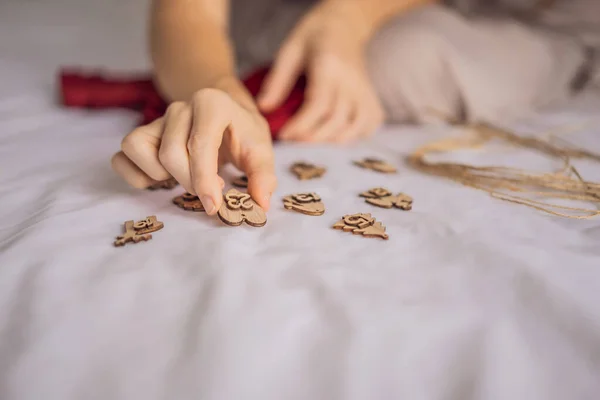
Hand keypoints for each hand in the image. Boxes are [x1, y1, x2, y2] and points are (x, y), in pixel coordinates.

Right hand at [111, 84, 276, 213]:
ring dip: (159, 174)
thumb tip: (260, 203)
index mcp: (211, 103)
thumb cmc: (243, 132)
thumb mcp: (261, 150)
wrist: (226, 113)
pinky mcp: (142, 134)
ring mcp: (157, 119)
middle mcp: (180, 106)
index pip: (199, 145)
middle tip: (210, 191)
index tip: (214, 205)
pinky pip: (121, 158)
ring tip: (184, 177)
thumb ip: (263, 176)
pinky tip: (162, 179)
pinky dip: (137, 175)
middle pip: (169, 153)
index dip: (204, 181)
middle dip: (189, 181)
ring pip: (137, 148)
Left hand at [257, 0, 383, 142]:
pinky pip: (368, 125)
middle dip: (311, 137)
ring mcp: (366, 91)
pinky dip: (352, 136)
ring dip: (330, 140)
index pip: (319, 104)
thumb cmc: (313, 37)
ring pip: (354, 127)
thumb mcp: (290, 50)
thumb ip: (277, 80)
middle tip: (291, 140)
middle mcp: (352, 81)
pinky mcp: (373, 99)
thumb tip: (264, 108)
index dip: (301, 125)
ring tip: (310, 139)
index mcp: (330, 66)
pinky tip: (335, 133)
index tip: (283, 134)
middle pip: (336, 120)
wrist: (345, 26)